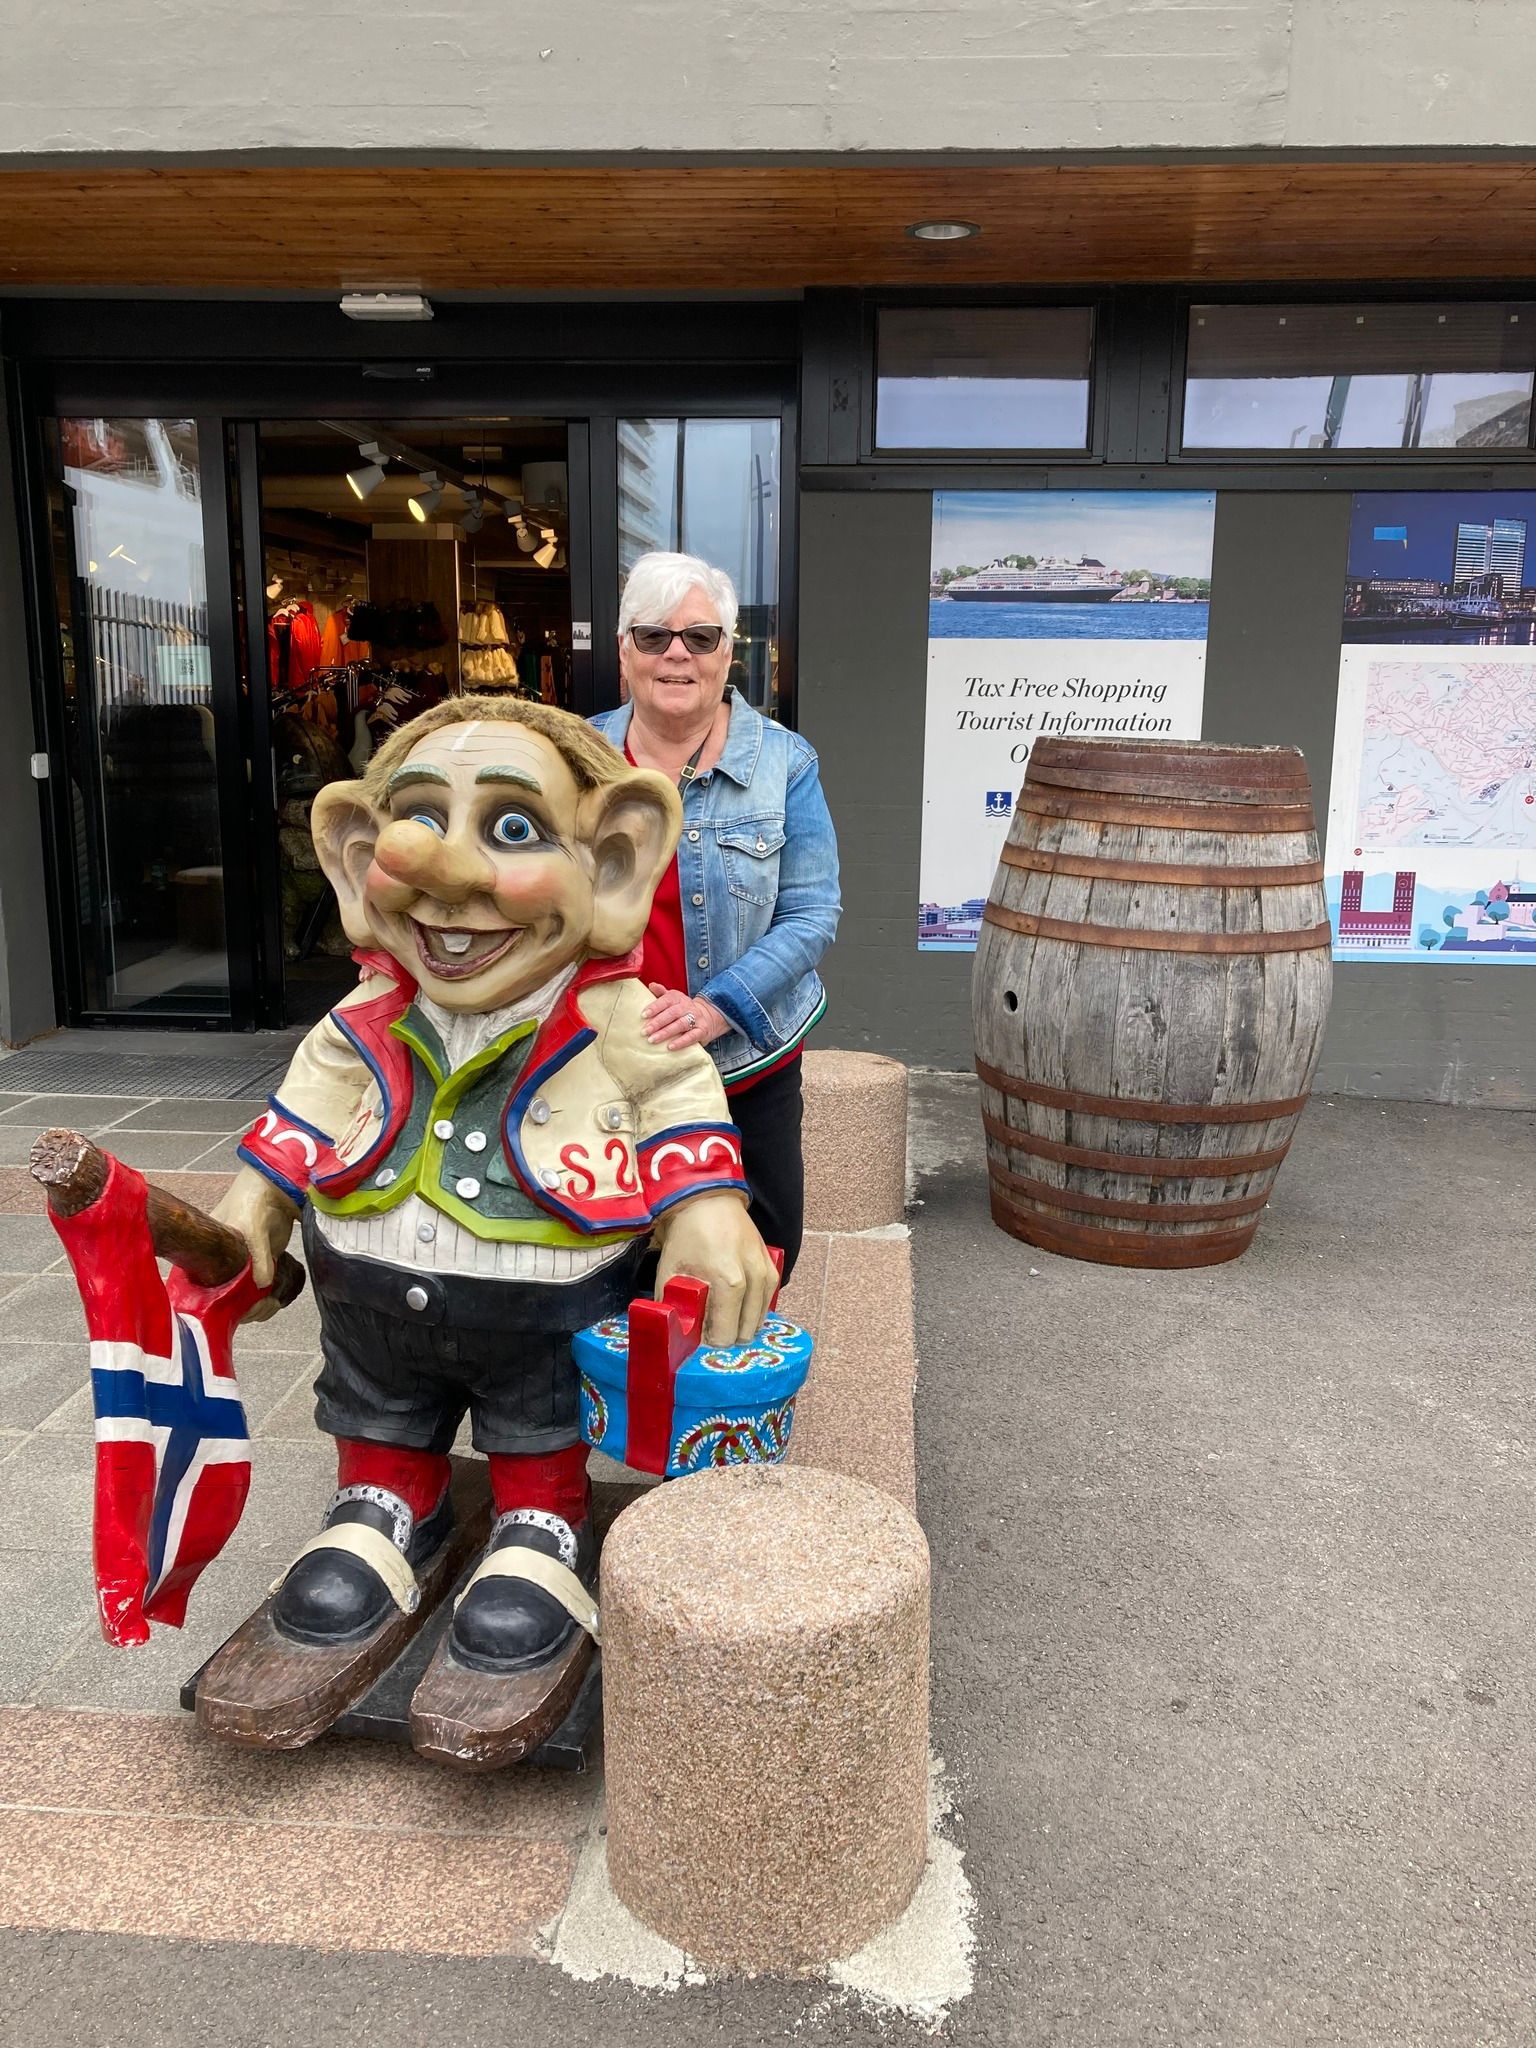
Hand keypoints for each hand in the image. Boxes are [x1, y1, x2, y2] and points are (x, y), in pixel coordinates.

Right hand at [211, 1167, 299, 1322]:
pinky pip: (261, 1292)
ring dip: (259, 1308)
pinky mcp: (262, 1266)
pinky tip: (276, 1298)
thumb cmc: (252, 1201)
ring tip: (271, 1302)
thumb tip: (263, 1285)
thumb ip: (258, 1256)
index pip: (204, 1291)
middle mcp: (221, 1265)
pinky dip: (269, 1300)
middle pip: (227, 1301)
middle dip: (244, 1310)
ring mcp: (242, 1268)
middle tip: (261, 1306)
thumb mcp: (251, 1228)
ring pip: (245, 1300)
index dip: (219, 1305)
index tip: (238, 1309)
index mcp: (206, 1255)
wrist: (276, 1188)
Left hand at [642, 983, 730, 1051]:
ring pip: (680, 1025)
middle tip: (645, 1031)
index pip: (666, 1000)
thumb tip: (651, 985)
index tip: (643, 1015)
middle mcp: (687, 1007)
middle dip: (657, 1022)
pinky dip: (681, 1042)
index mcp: (678, 998)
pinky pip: (691, 1036)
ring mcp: (696, 1019)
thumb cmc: (683, 1009)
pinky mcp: (702, 1031)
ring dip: (665, 1033)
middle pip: (672, 1013)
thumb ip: (662, 993)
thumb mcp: (674, 999)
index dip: (654, 1007)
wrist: (708, 1016)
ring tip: (652, 1040)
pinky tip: (670, 1047)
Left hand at [654, 1193, 777, 1345]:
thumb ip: (674, 1306)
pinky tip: (740, 1307)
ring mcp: (765, 1272)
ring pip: (759, 1319)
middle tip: (711, 1326)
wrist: (707, 1201)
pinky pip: (767, 1301)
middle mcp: (753, 1280)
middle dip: (727, 1334)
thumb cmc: (687, 1235)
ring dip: (742, 1323)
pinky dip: (754, 1309)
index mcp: (729, 1283)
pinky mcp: (771, 1266)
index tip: (700, 1333)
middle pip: (745, 1331)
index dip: (710, 1340)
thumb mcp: (670, 1272)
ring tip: (724, 1316)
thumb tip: (676, 1335)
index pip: (726, 1335)